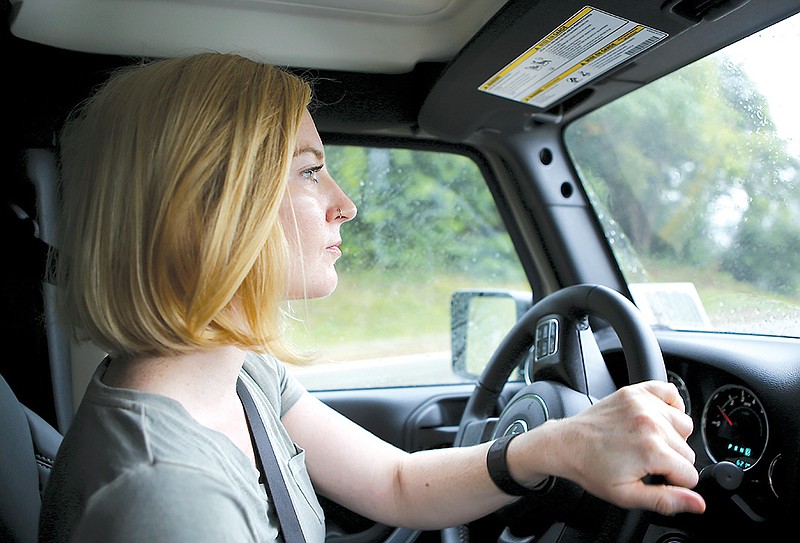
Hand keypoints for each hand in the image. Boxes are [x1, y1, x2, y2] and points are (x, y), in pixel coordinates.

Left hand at [512, 380, 705, 515]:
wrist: (566, 444)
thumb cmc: (592, 469)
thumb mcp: (627, 495)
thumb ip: (666, 501)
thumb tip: (698, 503)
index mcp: (651, 450)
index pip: (690, 474)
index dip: (675, 482)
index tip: (655, 478)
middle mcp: (651, 423)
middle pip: (688, 450)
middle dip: (671, 461)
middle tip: (645, 462)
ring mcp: (643, 404)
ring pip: (684, 425)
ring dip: (672, 436)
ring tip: (647, 443)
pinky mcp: (635, 392)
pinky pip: (671, 393)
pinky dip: (670, 406)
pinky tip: (656, 419)